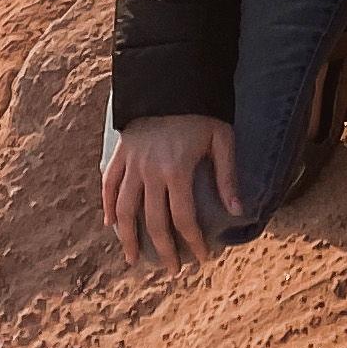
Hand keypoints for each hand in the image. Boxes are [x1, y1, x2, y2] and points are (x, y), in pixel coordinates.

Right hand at [101, 114, 237, 268]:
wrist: (171, 77)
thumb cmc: (202, 110)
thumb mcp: (222, 138)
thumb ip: (227, 176)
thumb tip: (238, 211)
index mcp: (177, 170)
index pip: (184, 219)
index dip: (193, 243)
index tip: (202, 259)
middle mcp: (150, 171)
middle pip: (153, 222)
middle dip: (164, 250)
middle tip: (172, 269)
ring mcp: (132, 163)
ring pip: (125, 210)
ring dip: (128, 238)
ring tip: (133, 260)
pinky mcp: (120, 153)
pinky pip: (109, 185)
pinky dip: (108, 207)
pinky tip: (111, 225)